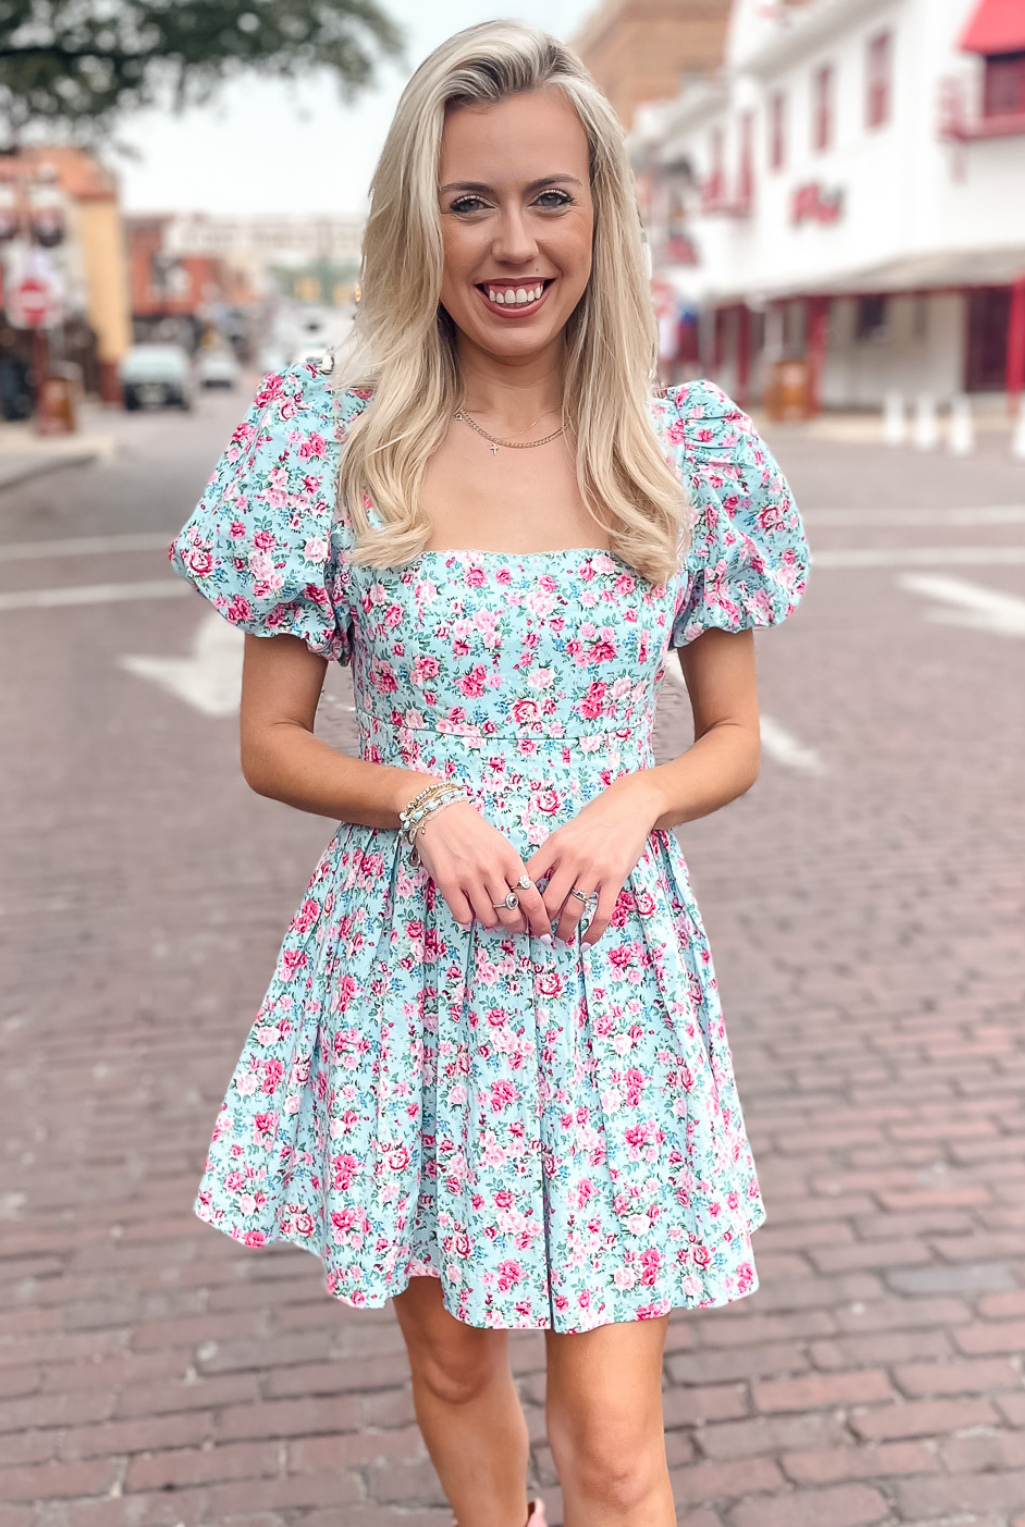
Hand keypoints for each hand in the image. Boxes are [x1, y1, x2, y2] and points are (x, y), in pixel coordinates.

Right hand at [410, 795, 552, 939]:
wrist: (440, 814)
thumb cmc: (473, 830)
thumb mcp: (501, 846)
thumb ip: (512, 872)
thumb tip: (523, 902)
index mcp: (509, 859)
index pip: (531, 899)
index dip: (539, 919)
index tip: (542, 929)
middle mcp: (491, 870)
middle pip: (511, 914)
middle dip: (517, 926)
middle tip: (516, 926)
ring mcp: (468, 878)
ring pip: (488, 919)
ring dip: (492, 921)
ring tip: (491, 914)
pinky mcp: (447, 883)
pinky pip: (464, 916)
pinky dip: (468, 917)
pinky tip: (469, 908)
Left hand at [523, 774, 663, 946]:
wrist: (628, 807)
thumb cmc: (594, 821)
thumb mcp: (565, 833)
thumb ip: (550, 857)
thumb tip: (531, 886)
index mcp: (555, 845)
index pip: (529, 879)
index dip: (521, 902)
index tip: (520, 915)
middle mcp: (572, 858)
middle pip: (549, 901)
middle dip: (542, 923)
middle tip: (540, 933)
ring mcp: (595, 869)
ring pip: (573, 910)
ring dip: (565, 930)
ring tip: (561, 938)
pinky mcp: (615, 877)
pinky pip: (602, 912)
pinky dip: (593, 932)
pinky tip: (586, 942)